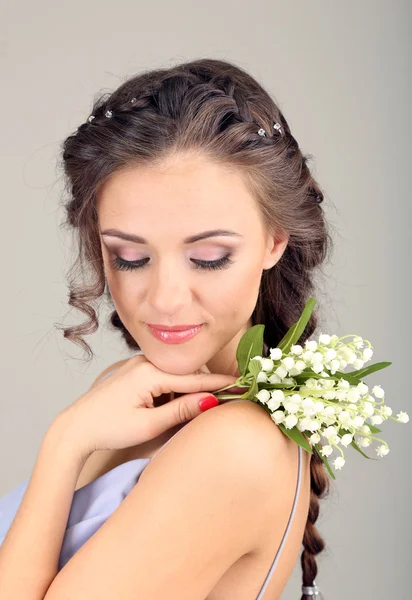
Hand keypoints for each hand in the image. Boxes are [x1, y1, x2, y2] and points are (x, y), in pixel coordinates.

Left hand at [56, 354, 240, 456]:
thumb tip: (211, 401)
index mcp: (150, 372)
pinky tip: (164, 408)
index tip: (244, 386)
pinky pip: (163, 377)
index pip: (196, 380)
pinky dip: (171, 391)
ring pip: (176, 377)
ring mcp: (139, 364)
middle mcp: (146, 361)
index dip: (222, 385)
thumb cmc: (109, 428)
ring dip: (184, 393)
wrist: (76, 427)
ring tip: (178, 416)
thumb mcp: (149, 424)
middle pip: (188, 375)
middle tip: (217, 408)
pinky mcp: (135, 370)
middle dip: (201, 391)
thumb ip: (181, 411)